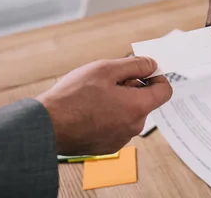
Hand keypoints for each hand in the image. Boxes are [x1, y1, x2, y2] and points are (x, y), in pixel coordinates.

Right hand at [37, 56, 171, 155]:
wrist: (46, 126)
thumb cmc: (73, 97)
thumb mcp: (106, 69)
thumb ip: (135, 65)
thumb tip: (152, 65)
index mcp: (138, 107)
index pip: (165, 91)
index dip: (156, 76)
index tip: (143, 70)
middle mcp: (134, 127)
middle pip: (144, 100)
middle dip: (132, 87)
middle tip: (107, 80)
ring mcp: (120, 139)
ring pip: (129, 112)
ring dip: (119, 101)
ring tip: (94, 95)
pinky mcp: (106, 146)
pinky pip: (116, 125)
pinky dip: (108, 115)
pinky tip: (88, 109)